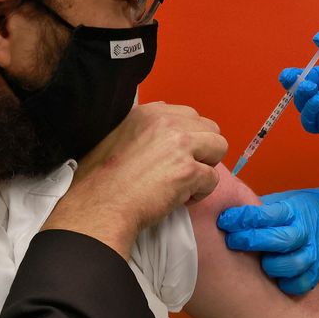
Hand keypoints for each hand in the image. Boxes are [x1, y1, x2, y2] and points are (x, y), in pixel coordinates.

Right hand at [53, 103, 226, 255]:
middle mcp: (168, 122)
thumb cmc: (102, 179)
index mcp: (150, 112)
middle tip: (182, 170)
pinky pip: (213, 178)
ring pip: (219, 147)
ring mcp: (180, 145)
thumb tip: (167, 136)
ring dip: (206, 167)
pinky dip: (201, 192)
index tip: (174, 157)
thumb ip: (147, 130)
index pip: (189, 116)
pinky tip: (180, 198)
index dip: (188, 139)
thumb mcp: (119, 136)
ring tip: (185, 183)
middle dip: (202, 151)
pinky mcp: (189, 171)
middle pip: (210, 128)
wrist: (99, 205)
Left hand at [216, 188, 318, 295]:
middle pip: (277, 239)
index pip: (264, 214)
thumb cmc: (302, 210)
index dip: (241, 218)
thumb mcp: (284, 201)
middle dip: (251, 241)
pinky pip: (302, 284)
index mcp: (292, 211)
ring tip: (260, 265)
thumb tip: (223, 211)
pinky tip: (277, 281)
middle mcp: (303, 231)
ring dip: (271, 266)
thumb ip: (260, 209)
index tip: (224, 221)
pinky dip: (289, 284)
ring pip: (291, 264)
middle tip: (232, 242)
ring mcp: (313, 252)